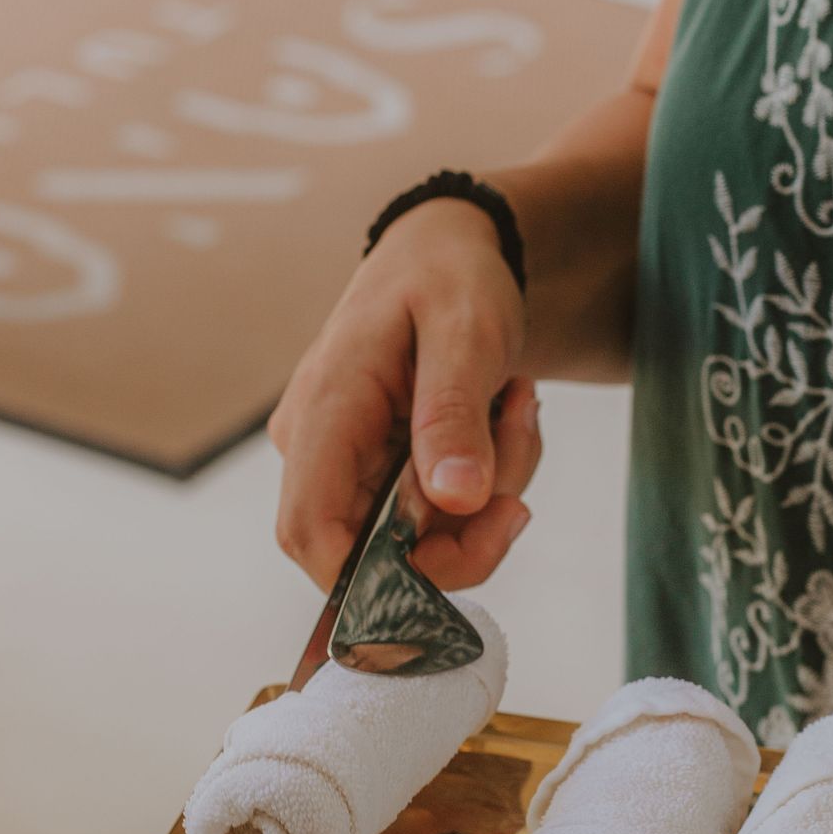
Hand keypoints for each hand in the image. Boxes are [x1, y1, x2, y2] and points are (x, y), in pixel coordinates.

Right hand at [270, 196, 541, 591]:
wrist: (450, 251)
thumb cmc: (449, 277)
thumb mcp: (466, 332)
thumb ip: (455, 415)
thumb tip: (457, 500)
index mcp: (324, 412)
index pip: (311, 534)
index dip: (376, 581)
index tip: (474, 550)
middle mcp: (319, 449)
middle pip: (379, 554)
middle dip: (470, 525)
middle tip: (521, 438)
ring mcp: (348, 465)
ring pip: (422, 539)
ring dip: (491, 493)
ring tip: (517, 405)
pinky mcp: (380, 472)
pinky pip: (438, 516)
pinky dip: (486, 484)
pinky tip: (504, 415)